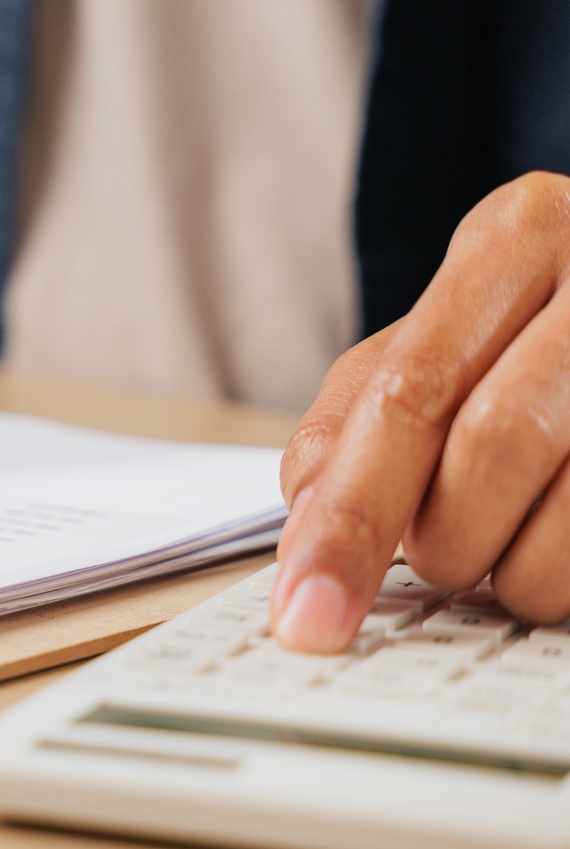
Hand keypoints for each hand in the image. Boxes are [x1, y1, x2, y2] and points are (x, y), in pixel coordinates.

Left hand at [274, 171, 569, 649]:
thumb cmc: (548, 326)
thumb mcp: (448, 329)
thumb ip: (360, 408)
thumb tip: (304, 510)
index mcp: (521, 235)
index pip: (407, 393)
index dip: (347, 518)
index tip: (304, 613)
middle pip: (495, 444)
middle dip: (441, 537)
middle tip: (431, 559)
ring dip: (516, 571)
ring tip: (504, 550)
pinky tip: (559, 549)